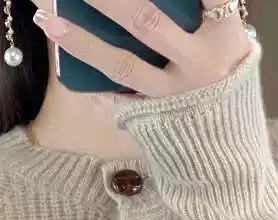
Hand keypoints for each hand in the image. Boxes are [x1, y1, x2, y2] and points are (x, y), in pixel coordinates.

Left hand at [31, 0, 252, 99]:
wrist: (228, 147)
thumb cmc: (227, 78)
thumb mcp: (230, 40)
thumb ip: (207, 12)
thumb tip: (182, 1)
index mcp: (225, 36)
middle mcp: (198, 65)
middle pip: (146, 21)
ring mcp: (172, 95)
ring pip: (123, 64)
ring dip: (82, 40)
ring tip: (48, 18)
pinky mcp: (154, 117)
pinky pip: (118, 100)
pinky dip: (92, 84)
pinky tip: (64, 63)